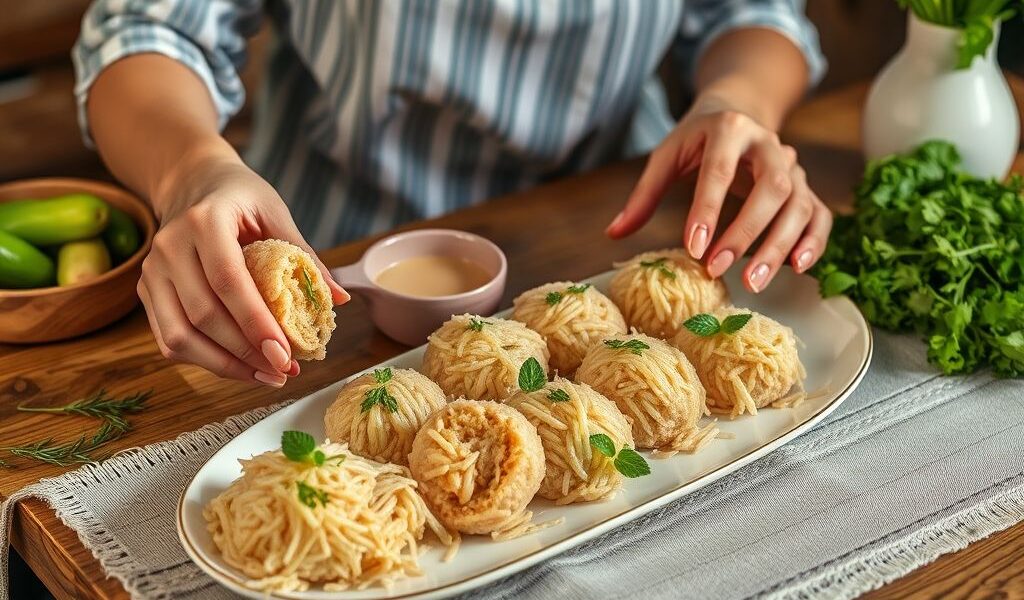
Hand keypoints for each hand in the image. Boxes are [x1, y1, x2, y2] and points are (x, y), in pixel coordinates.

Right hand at [138, 145, 348, 384]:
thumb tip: (340, 300)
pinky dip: (207, 361)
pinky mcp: (147, 292)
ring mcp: (151, 272)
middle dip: (246, 353)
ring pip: (180, 338)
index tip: (284, 355)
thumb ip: (304, 256)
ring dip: (225, 366)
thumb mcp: (276, 212)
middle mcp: (169, 247)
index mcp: (204, 222)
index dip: (255, 324)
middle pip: (203, 316)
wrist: (192, 182)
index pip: (228, 282)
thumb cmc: (240, 197)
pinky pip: (170, 340)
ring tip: (267, 376)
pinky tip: (241, 367)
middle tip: (284, 371)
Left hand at [606, 95, 831, 292]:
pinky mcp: (806, 187)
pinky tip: (796, 269)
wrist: (737, 112)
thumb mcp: (667, 156)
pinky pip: (819, 215)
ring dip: (779, 246)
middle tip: (719, 270)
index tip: (694, 248)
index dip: (708, 210)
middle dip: (746, 233)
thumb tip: (613, 233)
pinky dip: (814, 242)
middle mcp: (769, 144)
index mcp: (729, 129)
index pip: (719, 171)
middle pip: (772, 188)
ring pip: (799, 205)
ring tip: (753, 282)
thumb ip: (643, 195)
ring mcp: (793, 165)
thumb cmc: (696, 140)